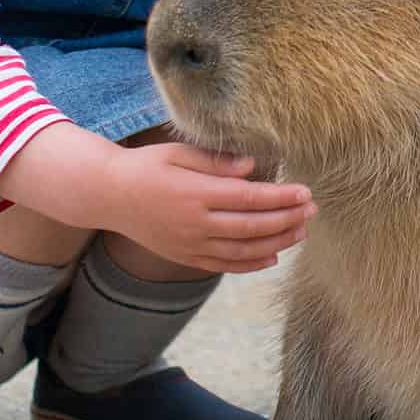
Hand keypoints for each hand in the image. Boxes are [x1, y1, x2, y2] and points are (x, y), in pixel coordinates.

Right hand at [92, 141, 315, 272]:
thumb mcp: (178, 152)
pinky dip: (251, 264)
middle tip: (312, 210)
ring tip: (301, 231)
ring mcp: (189, 245)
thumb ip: (216, 162)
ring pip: (243, 251)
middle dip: (287, 219)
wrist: (107, 195)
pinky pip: (224, 266)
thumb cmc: (146, 166)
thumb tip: (252, 168)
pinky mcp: (185, 257)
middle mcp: (194, 224)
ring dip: (277, 242)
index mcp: (195, 193)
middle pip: (252, 227)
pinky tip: (273, 256)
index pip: (249, 199)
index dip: (281, 197)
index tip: (306, 192)